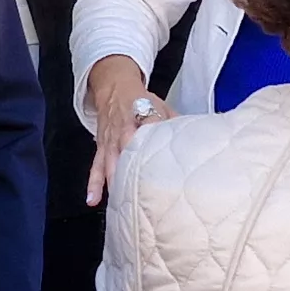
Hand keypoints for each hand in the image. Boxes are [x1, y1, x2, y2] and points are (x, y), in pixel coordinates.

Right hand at [85, 57, 166, 206]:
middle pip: (128, 148)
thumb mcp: (161, 105)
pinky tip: (93, 198)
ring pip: (110, 162)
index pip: (151, 124)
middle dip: (133, 168)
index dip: (157, 135)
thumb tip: (196, 140)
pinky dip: (94, 183)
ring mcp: (111, 140)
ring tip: (119, 201)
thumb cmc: (140, 99)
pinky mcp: (102, 147)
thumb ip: (176, 123)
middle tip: (142, 191)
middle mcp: (125, 128)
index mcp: (142, 114)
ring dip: (114, 182)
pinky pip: (96, 166)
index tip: (164, 152)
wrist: (114, 88)